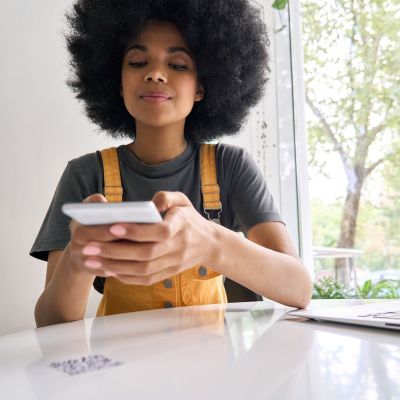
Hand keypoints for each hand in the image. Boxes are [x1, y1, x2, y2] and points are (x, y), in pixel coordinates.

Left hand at [72, 191, 218, 284]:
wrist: (208, 243)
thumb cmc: (189, 219)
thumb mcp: (183, 200)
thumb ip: (167, 197)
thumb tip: (152, 203)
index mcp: (182, 225)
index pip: (160, 232)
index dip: (136, 231)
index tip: (112, 227)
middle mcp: (179, 247)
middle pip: (146, 254)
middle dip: (115, 252)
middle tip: (89, 247)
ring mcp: (174, 263)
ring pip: (143, 270)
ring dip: (115, 267)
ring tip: (92, 260)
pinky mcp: (168, 273)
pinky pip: (146, 280)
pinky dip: (126, 277)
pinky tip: (108, 270)